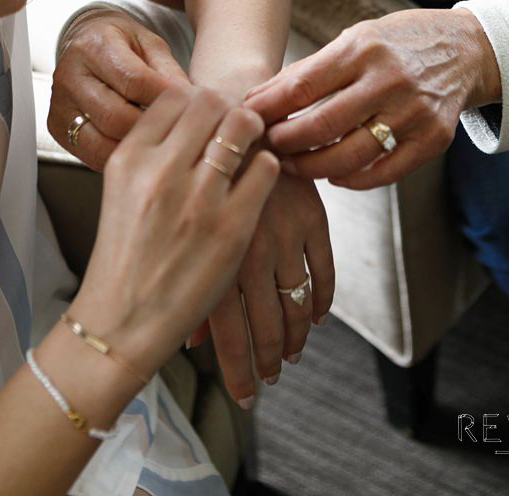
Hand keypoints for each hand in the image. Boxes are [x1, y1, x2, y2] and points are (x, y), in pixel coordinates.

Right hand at [48, 11, 190, 169]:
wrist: (86, 41)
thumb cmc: (122, 43)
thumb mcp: (150, 45)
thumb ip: (168, 72)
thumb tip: (191, 101)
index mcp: (95, 46)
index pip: (133, 80)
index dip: (163, 99)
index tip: (188, 110)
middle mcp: (70, 75)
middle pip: (115, 116)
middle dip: (152, 128)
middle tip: (178, 134)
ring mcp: (59, 104)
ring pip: (101, 141)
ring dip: (136, 147)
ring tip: (161, 145)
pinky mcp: (56, 127)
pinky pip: (90, 154)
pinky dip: (118, 157)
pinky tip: (138, 151)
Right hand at [69, 87, 279, 379]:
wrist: (122, 322)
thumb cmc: (125, 255)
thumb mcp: (122, 190)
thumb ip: (150, 150)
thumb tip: (186, 112)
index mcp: (130, 158)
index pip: (175, 96)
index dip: (197, 97)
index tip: (206, 111)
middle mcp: (161, 172)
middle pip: (210, 102)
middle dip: (227, 107)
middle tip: (235, 121)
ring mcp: (199, 200)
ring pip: (242, 127)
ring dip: (252, 129)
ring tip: (252, 140)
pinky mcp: (232, 228)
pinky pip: (265, 169)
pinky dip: (268, 165)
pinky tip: (259, 175)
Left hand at [201, 173, 334, 405]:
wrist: (233, 114)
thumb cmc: (199, 168)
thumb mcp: (184, 221)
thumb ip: (192, 274)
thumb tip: (193, 339)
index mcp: (211, 253)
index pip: (230, 333)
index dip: (239, 370)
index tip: (244, 395)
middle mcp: (249, 249)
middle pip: (268, 326)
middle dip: (268, 360)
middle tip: (269, 376)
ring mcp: (284, 233)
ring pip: (297, 304)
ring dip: (295, 336)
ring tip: (289, 355)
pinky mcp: (311, 215)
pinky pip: (324, 270)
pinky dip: (322, 300)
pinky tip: (315, 317)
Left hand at [246, 8, 500, 187]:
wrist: (466, 49)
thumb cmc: (399, 42)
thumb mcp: (356, 38)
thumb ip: (312, 70)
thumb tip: (259, 99)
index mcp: (363, 49)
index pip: (303, 85)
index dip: (268, 107)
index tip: (245, 118)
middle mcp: (389, 80)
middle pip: (322, 125)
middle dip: (285, 142)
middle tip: (264, 148)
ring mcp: (413, 113)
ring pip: (349, 155)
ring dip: (312, 167)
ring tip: (292, 165)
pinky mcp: (433, 139)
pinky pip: (383, 172)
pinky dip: (352, 179)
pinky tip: (333, 174)